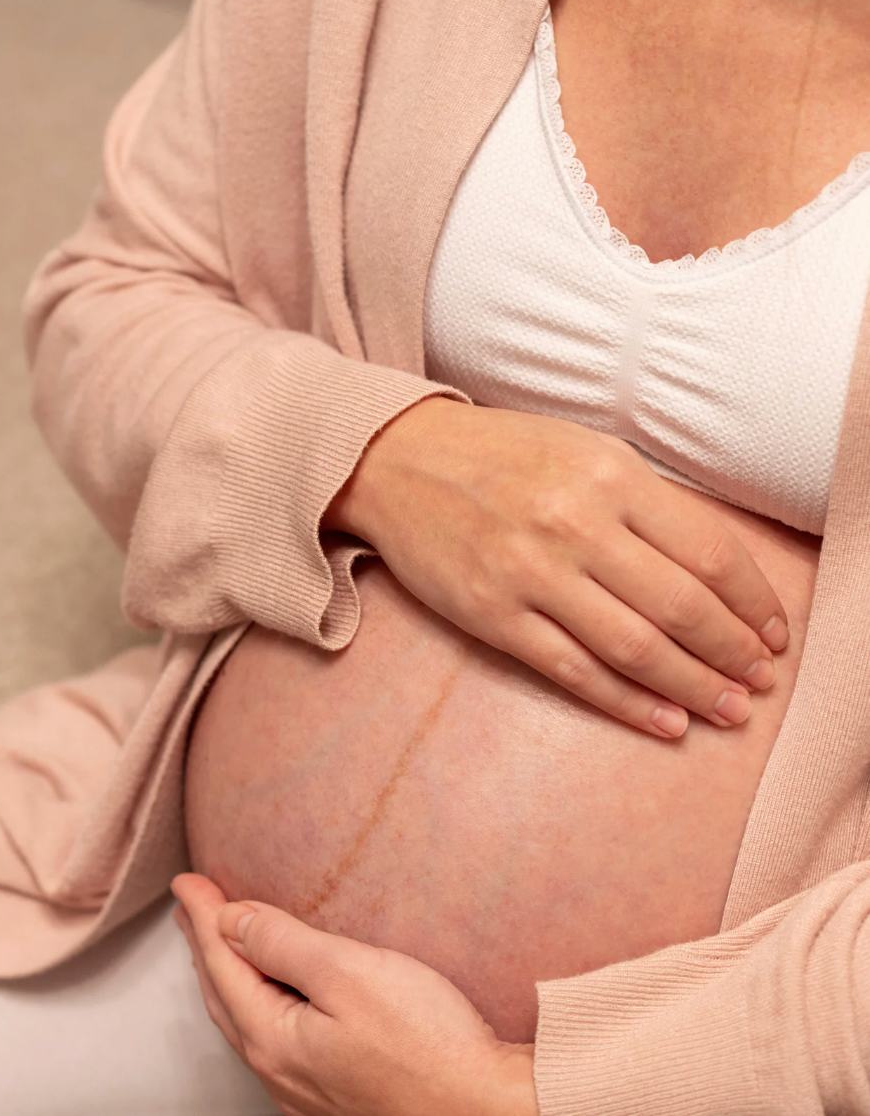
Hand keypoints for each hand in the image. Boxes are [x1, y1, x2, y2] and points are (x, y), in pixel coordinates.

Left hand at [171, 873, 537, 1115]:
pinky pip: (273, 1038)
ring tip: (220, 943)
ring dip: (228, 975)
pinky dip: (257, 1001)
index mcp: (274, 1039)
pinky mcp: (336, 1094)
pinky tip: (271, 995)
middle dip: (205, 945)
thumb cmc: (428, 1043)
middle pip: (225, 995)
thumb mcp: (348, 973)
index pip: (222, 963)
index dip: (203, 916)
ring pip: (246, 1020)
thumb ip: (283, 944)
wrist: (487, 1109)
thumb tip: (232, 921)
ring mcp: (306, 1090)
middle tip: (191, 906)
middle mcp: (280, 1072)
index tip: (186, 882)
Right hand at [325, 398, 787, 737]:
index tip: (772, 632)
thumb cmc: (500, 456)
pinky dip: (627, 702)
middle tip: (760, 682)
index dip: (753, 602)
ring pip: (634, 647)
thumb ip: (646, 502)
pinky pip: (573, 670)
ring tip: (728, 710)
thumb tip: (714, 572)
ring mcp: (530, 574)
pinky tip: (665, 721)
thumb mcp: (583, 450)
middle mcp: (575, 524)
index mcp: (609, 475)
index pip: (709, 551)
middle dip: (733, 654)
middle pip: (681, 607)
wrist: (399, 462)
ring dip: (693, 687)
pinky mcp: (492, 615)